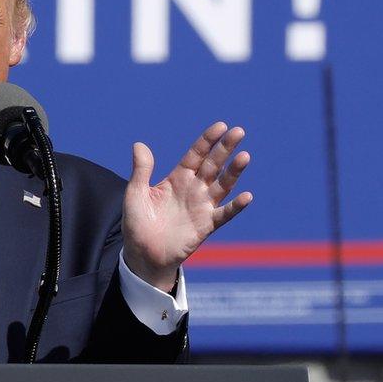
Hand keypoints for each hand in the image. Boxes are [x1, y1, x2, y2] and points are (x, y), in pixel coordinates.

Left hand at [122, 122, 251, 291]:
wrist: (143, 254)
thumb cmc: (138, 223)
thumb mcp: (136, 194)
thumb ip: (141, 170)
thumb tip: (139, 144)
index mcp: (177, 178)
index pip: (196, 155)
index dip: (207, 141)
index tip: (220, 126)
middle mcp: (193, 189)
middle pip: (213, 165)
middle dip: (225, 148)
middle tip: (239, 131)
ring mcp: (202, 206)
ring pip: (223, 185)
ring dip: (234, 172)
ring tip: (244, 156)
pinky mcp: (206, 225)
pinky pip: (224, 214)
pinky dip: (236, 206)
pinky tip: (247, 196)